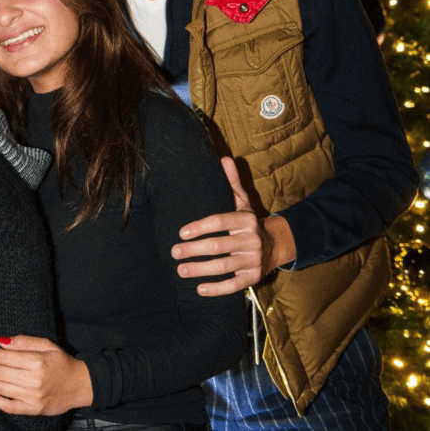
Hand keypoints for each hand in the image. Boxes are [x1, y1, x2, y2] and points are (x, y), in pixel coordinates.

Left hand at [0, 335, 91, 415]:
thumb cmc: (61, 362)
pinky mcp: (32, 410)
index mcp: (36, 362)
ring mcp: (31, 397)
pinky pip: (7, 406)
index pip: (3, 357)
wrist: (80, 385)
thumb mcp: (46, 344)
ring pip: (0, 387)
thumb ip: (22, 341)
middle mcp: (33, 380)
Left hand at [171, 156, 263, 295]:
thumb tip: (224, 158)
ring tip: (180, 270)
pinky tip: (199, 290)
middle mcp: (252, 240)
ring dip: (200, 270)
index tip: (181, 232)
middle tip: (174, 252)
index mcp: (247, 219)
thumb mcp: (243, 201)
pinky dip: (216, 289)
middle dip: (194, 250)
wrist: (275, 246)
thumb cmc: (248, 221)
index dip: (200, 227)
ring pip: (224, 267)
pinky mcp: (254, 278)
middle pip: (219, 246)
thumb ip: (232, 182)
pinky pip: (234, 286)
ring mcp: (253, 260)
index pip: (220, 222)